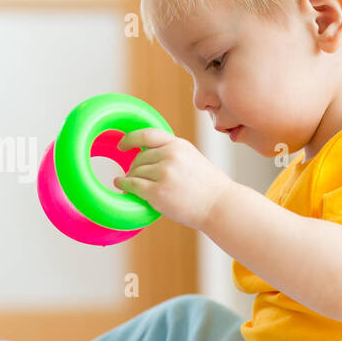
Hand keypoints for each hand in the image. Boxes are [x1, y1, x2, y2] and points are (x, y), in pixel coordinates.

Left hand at [114, 128, 232, 230]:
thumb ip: (171, 154)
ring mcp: (164, 173)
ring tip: (132, 185)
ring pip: (134, 171)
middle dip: (134, 168)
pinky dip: (124, 185)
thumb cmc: (207, 187)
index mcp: (179, 145)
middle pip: (139, 157)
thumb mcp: (191, 158)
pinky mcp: (158, 191)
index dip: (130, 139)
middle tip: (135, 177)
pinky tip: (121, 186)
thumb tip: (145, 154)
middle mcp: (170, 155)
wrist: (220, 205)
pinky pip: (132, 185)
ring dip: (130, 178)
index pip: (147, 135)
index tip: (122, 145)